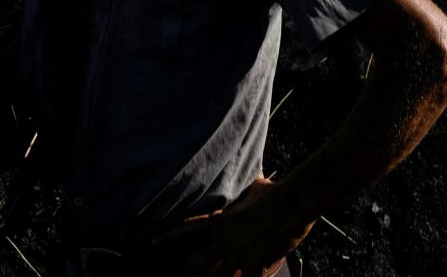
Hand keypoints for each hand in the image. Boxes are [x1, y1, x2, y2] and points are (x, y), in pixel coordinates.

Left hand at [147, 176, 313, 276]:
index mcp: (221, 221)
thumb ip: (252, 191)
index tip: (153, 243)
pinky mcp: (255, 264)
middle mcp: (225, 241)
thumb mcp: (258, 188)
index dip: (170, 237)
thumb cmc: (277, 192)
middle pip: (197, 264)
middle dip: (185, 275)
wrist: (293, 201)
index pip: (189, 229)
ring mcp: (239, 254)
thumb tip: (260, 181)